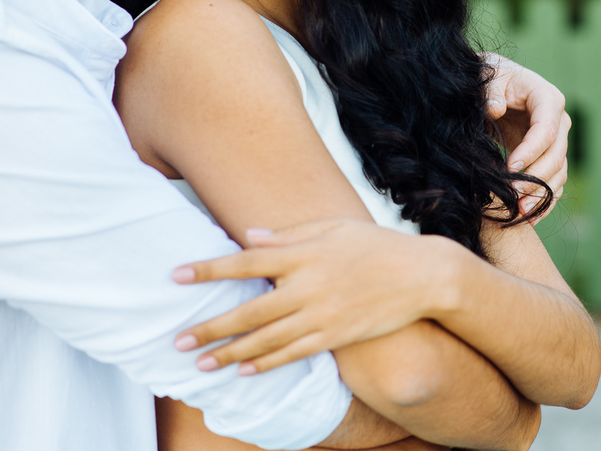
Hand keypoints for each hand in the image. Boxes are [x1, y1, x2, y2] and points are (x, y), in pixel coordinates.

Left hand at [170, 219, 458, 374]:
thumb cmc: (376, 245)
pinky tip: (244, 371)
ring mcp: (323, 315)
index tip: (177, 275)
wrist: (424, 275)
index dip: (210, 269)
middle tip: (178, 339)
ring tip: (201, 364)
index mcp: (305, 253)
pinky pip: (295, 354)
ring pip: (267, 339)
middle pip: (250, 310)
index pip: (246, 262)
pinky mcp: (337, 336)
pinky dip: (267, 363)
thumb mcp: (334, 228)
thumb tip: (249, 236)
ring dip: (230, 353)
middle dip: (211, 326)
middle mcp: (309, 286)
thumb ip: (290, 235)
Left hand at [482, 53, 569, 222]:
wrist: (493, 86)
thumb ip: (491, 92)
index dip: (531, 151)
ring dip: (541, 194)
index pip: (547, 129)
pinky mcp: (550, 157)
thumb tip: (497, 108)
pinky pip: (554, 182)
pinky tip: (529, 218)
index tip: (509, 168)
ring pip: (558, 172)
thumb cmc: (490, 78)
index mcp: (547, 98)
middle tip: (512, 196)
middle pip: (557, 155)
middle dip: (536, 178)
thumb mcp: (488, 78)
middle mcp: (559, 120)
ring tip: (519, 212)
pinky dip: (544, 201)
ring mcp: (557, 141)